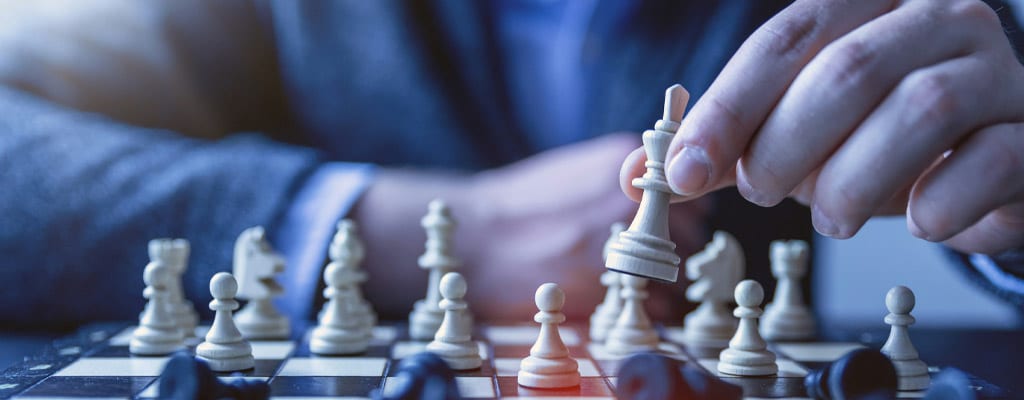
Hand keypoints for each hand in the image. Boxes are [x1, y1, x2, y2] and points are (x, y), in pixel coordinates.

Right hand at [356, 133, 707, 320]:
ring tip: (622, 277)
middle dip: (670, 247)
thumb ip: (624, 178)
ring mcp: (621, 242)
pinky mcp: (608, 286)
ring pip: (675, 271)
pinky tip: (613, 296)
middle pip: (690, 232)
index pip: (692, 190)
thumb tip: (664, 194)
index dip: (680, 212)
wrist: (475, 239)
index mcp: (623, 162)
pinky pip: (656, 304)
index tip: (663, 224)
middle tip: (638, 255)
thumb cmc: (520, 206)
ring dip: (660, 279)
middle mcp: (630, 199)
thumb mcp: (576, 169)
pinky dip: (645, 307)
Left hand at [623, 0, 1023, 253]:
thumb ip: (727, 145)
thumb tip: (637, 176)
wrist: (990, 154)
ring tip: (830, 217)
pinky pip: (988, 162)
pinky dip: (938, 204)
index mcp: (866, 4)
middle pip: (847, 71)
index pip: (786, 41)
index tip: (681, 172)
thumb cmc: (881, 136)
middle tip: (764, 192)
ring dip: (853, 182)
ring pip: (921, 110)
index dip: (726, 109)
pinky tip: (917, 220)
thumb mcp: (798, 131)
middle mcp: (937, 20)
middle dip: (785, 147)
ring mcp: (997, 71)